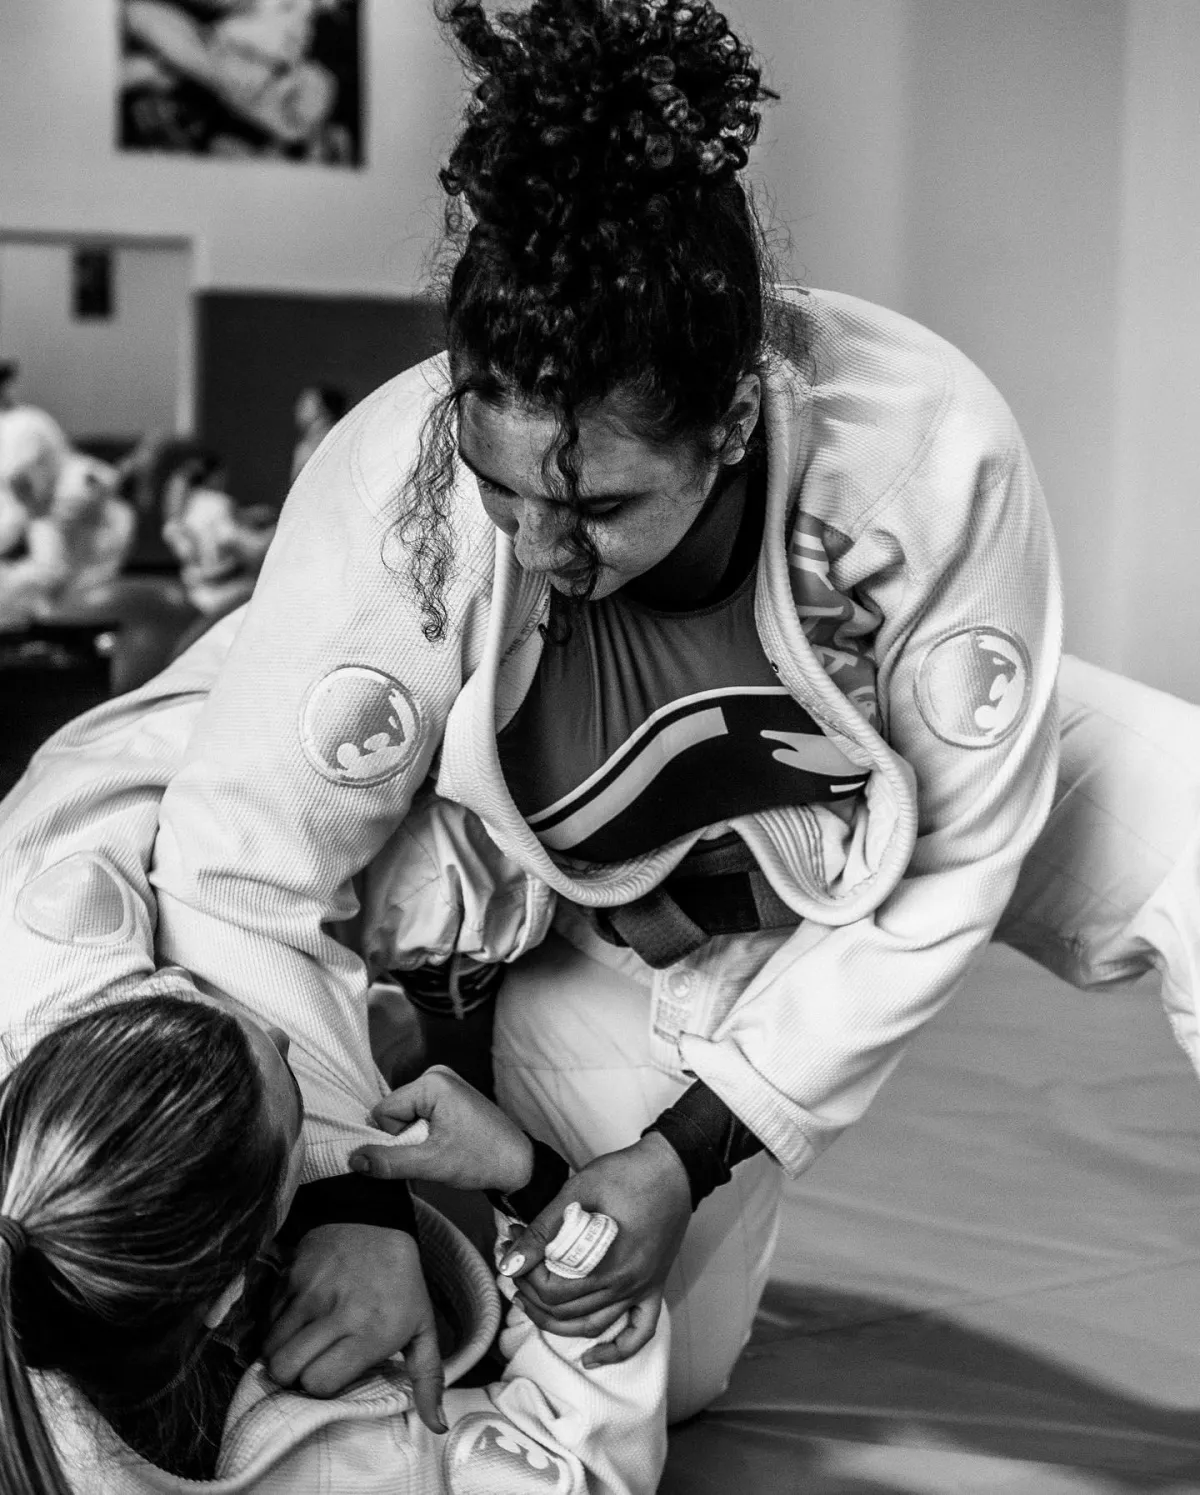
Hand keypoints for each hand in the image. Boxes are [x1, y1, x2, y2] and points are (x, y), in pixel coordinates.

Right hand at [263, 1223, 445, 1432]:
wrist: (377, 1222)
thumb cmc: (402, 1285)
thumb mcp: (422, 1328)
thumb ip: (428, 1378)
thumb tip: (437, 1425)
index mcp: (371, 1331)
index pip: (320, 1382)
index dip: (320, 1388)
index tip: (329, 1379)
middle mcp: (337, 1312)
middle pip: (287, 1368)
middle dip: (293, 1377)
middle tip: (308, 1368)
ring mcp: (310, 1291)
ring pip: (270, 1345)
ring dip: (279, 1354)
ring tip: (299, 1348)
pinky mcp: (290, 1275)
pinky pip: (266, 1316)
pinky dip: (273, 1327)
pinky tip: (294, 1323)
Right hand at [349, 1065, 533, 1192]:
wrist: (518, 1165)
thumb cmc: (483, 1159)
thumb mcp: (431, 1164)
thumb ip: (389, 1161)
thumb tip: (354, 1159)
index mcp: (432, 1082)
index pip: (383, 1111)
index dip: (394, 1139)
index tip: (422, 1151)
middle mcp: (437, 1075)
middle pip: (393, 1112)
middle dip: (405, 1138)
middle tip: (435, 1151)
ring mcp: (444, 1083)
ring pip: (404, 1116)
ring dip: (415, 1138)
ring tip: (443, 1148)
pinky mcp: (449, 1095)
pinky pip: (419, 1115)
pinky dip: (424, 1134)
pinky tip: (445, 1143)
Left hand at [500, 1133, 689, 1367]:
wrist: (672, 1167)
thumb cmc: (625, 1173)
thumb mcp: (577, 1191)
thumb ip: (543, 1230)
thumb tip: (511, 1261)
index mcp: (607, 1264)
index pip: (553, 1291)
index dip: (526, 1275)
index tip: (514, 1249)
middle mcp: (626, 1286)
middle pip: (566, 1311)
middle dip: (532, 1293)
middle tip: (515, 1269)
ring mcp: (643, 1289)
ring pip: (593, 1326)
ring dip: (557, 1323)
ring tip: (531, 1305)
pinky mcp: (655, 1287)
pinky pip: (639, 1332)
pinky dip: (616, 1351)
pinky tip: (592, 1357)